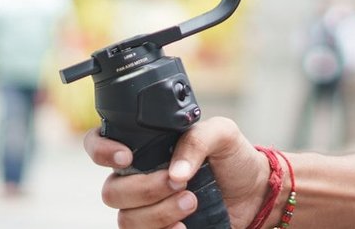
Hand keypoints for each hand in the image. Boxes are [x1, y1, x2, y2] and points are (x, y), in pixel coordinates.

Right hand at [83, 117, 270, 228]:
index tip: (127, 157)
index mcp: (144, 148)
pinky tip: (185, 226)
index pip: (98, 145)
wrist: (255, 193)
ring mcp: (146, 208)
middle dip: (145, 189)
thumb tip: (175, 172)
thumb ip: (197, 140)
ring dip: (158, 214)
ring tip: (192, 202)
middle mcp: (138, 178)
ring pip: (126, 219)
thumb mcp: (222, 134)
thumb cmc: (234, 158)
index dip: (101, 150)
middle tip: (180, 183)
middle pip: (111, 191)